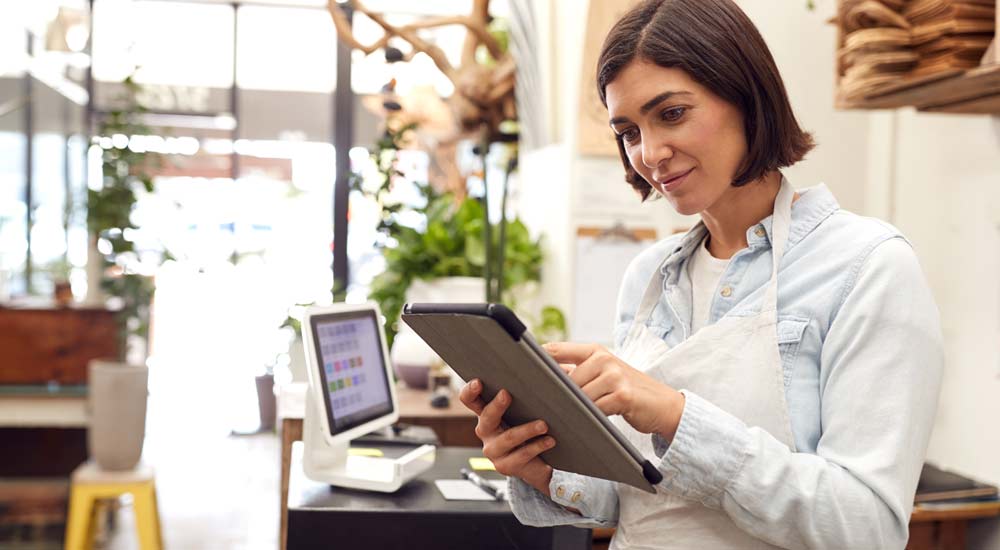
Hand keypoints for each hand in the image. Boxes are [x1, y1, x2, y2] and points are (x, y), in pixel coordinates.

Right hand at [458, 379, 555, 495]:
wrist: (542, 463)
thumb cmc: (534, 428)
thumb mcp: (532, 407)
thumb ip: (537, 387)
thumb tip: (557, 367)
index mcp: (487, 413)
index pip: (470, 400)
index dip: (470, 391)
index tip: (479, 382)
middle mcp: (486, 431)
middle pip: (485, 417)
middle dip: (496, 406)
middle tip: (506, 394)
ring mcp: (494, 450)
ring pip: (508, 438)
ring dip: (527, 429)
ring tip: (543, 424)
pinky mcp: (505, 466)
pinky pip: (521, 455)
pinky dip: (537, 446)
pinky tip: (550, 441)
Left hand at [544, 342, 684, 440]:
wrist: (664, 405)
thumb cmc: (627, 391)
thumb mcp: (603, 374)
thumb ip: (578, 372)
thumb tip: (543, 378)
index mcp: (595, 350)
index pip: (556, 350)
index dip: (535, 361)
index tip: (517, 372)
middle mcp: (604, 358)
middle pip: (564, 379)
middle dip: (553, 394)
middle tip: (537, 406)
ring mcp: (614, 375)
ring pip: (578, 395)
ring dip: (570, 409)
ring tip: (560, 417)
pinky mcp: (622, 394)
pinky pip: (594, 409)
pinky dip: (587, 418)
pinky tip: (583, 424)